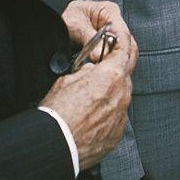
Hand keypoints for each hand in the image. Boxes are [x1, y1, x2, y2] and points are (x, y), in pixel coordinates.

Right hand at [42, 1, 137, 169]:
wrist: (54, 146)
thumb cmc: (57, 113)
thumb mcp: (66, 79)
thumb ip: (86, 70)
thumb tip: (91, 70)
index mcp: (111, 75)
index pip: (125, 47)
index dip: (122, 37)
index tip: (120, 33)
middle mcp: (122, 94)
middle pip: (125, 73)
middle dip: (115, 68)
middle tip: (102, 68)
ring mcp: (121, 115)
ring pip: (121, 97)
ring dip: (110, 93)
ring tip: (89, 99)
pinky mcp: (117, 133)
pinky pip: (116, 117)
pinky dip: (107, 114)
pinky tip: (90, 117)